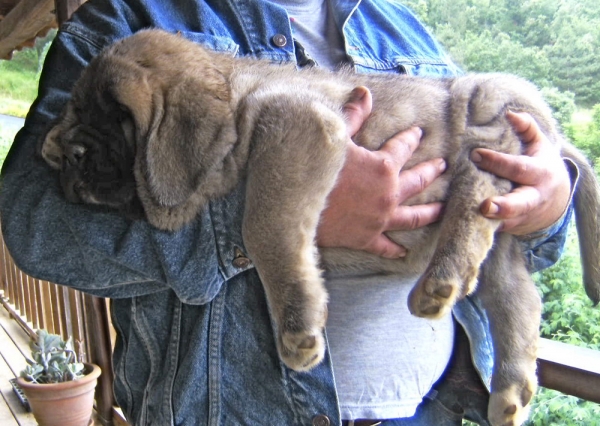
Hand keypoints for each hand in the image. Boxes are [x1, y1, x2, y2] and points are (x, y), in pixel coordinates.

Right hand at [316, 87, 445, 257]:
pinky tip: (404, 252)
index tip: (418, 133)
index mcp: (383, 167)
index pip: (403, 147)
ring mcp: (380, 219)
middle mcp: (389, 194)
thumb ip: (353, 115)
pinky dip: (395, 250)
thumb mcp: (334, 136)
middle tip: (442, 167)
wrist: (296, 207)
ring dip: (430, 212)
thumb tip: (365, 92)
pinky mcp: (366, 239)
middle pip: (417, 181)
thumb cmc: (315, 169)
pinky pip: (385, 247)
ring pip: (413, 217)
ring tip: (443, 209)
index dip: (411, 138)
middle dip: (431, 172)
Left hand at [471, 111, 570, 234]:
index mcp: (539, 174)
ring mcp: (520, 217)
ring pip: (504, 221)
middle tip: (485, 206)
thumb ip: (526, 128)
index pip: (518, 168)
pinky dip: (478, 228)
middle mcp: (531, 198)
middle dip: (503, 206)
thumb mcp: (539, 145)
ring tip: (469, 217)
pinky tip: (460, 224)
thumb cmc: (540, 165)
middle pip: (519, 204)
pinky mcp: (508, 228)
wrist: (554, 202)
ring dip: (487, 221)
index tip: (475, 154)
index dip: (498, 162)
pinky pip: (492, 229)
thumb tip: (510, 114)